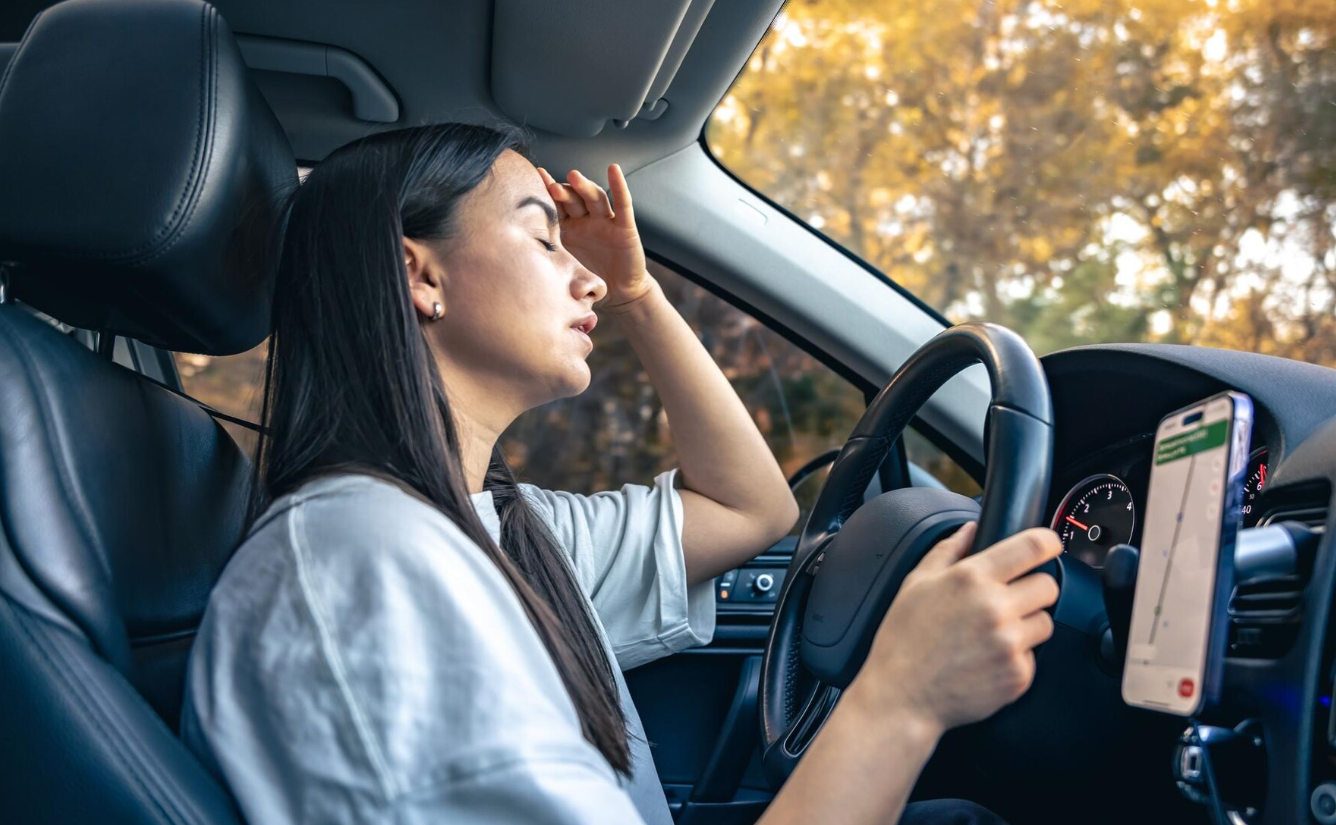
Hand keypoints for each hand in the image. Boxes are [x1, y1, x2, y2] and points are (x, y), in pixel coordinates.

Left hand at [537, 164, 654, 311]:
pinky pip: (622, 204)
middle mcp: (586, 221)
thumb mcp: (566, 267)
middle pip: (574, 199)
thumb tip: (521, 258)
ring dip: (584, 187)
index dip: (546, 192)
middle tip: (550, 186)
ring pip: (594, 198)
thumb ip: (550, 260)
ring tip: (573, 177)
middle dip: (562, 191)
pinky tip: (613, 170)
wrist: (619, 294)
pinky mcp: (625, 227)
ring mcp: (605, 222)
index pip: (557, 205)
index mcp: (569, 228)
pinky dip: (619, 187)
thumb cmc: (591, 279)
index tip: (534, 178)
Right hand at [849, 522, 1061, 733]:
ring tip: (993, 634)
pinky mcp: (1018, 675)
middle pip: (1048, 585)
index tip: (1047, 546)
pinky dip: (1017, 657)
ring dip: (1027, 624)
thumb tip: (972, 528)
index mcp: (972, 579)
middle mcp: (996, 608)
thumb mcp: (916, 584)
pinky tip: (987, 659)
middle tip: (1008, 600)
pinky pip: (1034, 656)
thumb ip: (948, 550)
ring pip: (1045, 622)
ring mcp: (1010, 644)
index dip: (1047, 542)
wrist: (901, 697)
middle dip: (1033, 588)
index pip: (1033, 547)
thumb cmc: (903, 641)